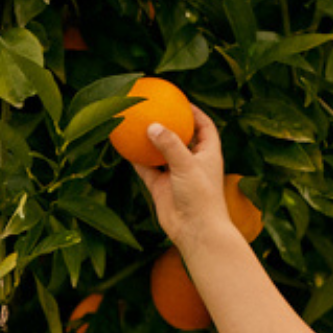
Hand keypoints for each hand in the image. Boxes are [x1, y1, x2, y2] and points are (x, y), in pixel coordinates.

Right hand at [131, 107, 233, 249]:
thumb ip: (170, 144)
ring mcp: (176, 175)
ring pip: (160, 153)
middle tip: (154, 107)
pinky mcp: (162, 188)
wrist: (195, 232)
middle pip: (181, 137)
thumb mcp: (187, 165)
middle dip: (169, 123)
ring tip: (136, 122)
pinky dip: (137, 159)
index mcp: (208, 154)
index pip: (205, 127)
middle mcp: (192, 163)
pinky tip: (124, 146)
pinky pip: (146, 169)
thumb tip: (152, 126)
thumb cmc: (200, 197)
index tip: (181, 100)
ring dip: (149, 140)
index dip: (196, 112)